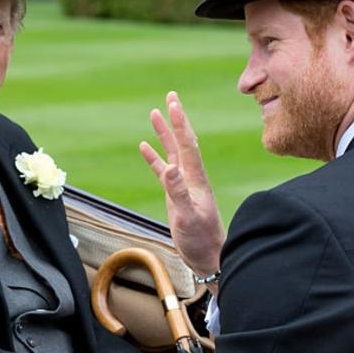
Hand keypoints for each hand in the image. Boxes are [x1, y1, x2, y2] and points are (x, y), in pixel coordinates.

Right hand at [139, 91, 225, 279]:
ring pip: (172, 152)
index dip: (179, 122)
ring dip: (164, 134)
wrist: (209, 256)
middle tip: (170, 96)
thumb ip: (178, 192)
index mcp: (195, 178)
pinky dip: (153, 157)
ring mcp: (183, 184)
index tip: (172, 102)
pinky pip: (162, 170)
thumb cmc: (200, 239)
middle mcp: (191, 176)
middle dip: (175, 119)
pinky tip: (144, 147)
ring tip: (154, 114)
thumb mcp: (188, 216)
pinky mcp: (176, 194)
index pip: (187, 143)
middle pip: (182, 141)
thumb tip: (168, 168)